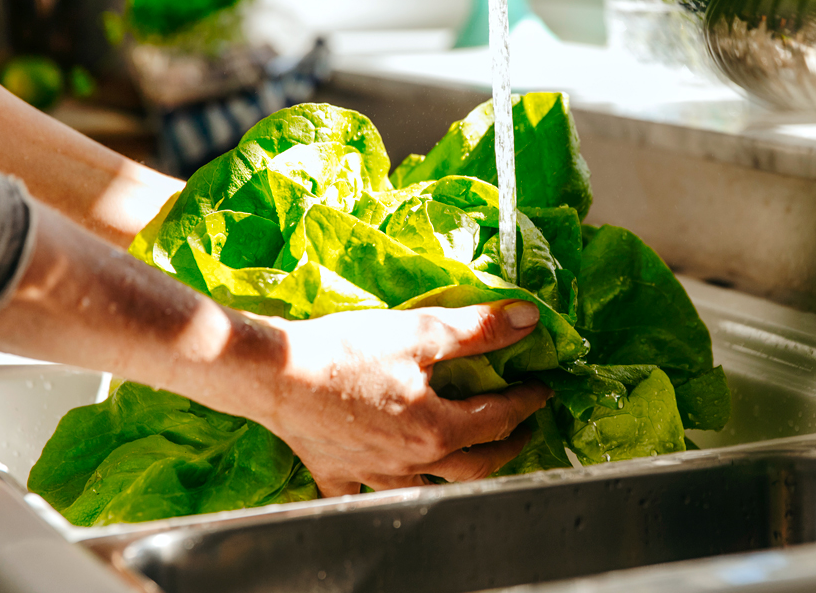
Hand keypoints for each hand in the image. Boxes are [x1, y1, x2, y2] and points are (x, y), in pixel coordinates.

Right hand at [258, 301, 551, 496]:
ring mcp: (372, 474)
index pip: (498, 419)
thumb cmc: (344, 349)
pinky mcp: (336, 472)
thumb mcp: (420, 331)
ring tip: (470, 457)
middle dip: (506, 447)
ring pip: (427, 487)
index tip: (542, 389)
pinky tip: (382, 485)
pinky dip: (377, 492)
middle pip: (474, 465)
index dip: (526, 402)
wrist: (273, 372)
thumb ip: (478, 330)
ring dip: (456, 474)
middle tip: (523, 430)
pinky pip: (361, 495)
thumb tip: (528, 319)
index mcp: (436, 430)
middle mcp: (410, 462)